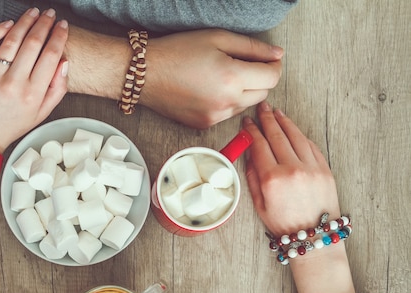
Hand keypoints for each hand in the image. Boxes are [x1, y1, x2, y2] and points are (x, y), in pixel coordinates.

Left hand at [0, 8, 68, 152]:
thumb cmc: (13, 123)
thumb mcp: (42, 113)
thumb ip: (57, 89)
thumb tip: (64, 62)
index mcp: (33, 94)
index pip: (51, 56)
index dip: (59, 36)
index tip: (62, 26)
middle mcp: (14, 84)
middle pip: (33, 44)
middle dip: (44, 24)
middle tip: (50, 14)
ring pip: (11, 41)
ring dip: (24, 22)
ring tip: (33, 13)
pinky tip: (9, 24)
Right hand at [141, 29, 282, 128]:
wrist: (145, 74)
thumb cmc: (177, 52)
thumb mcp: (217, 38)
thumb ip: (252, 48)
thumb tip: (276, 55)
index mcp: (231, 78)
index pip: (272, 77)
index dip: (274, 65)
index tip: (268, 59)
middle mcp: (226, 102)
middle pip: (262, 93)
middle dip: (260, 78)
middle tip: (244, 64)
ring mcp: (215, 117)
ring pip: (245, 105)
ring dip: (244, 91)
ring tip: (223, 76)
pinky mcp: (204, 125)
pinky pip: (227, 114)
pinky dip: (227, 102)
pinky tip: (210, 89)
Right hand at [243, 101, 339, 236]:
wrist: (313, 235)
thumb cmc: (284, 225)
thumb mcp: (259, 204)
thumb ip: (253, 177)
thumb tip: (250, 156)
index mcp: (272, 179)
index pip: (259, 145)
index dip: (252, 131)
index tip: (247, 123)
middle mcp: (293, 169)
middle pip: (277, 136)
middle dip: (268, 119)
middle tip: (262, 108)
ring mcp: (311, 168)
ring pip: (296, 136)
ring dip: (285, 122)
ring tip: (277, 113)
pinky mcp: (325, 169)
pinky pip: (311, 146)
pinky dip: (300, 135)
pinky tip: (292, 130)